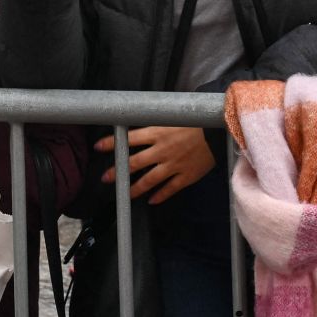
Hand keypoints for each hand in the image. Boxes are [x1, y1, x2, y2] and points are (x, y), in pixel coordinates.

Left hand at [97, 126, 214, 204]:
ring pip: (149, 180)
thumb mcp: (173, 116)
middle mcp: (161, 150)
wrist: (218, 130)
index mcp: (157, 132)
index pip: (128, 138)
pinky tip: (151, 201)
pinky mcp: (186, 176)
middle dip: (118, 171)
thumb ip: (157, 121)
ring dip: (135, 188)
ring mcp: (173, 165)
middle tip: (106, 177)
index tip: (98, 147)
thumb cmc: (196, 119)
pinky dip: (160, 196)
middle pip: (134, 163)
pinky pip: (170, 189)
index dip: (112, 143)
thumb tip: (143, 117)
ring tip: (125, 194)